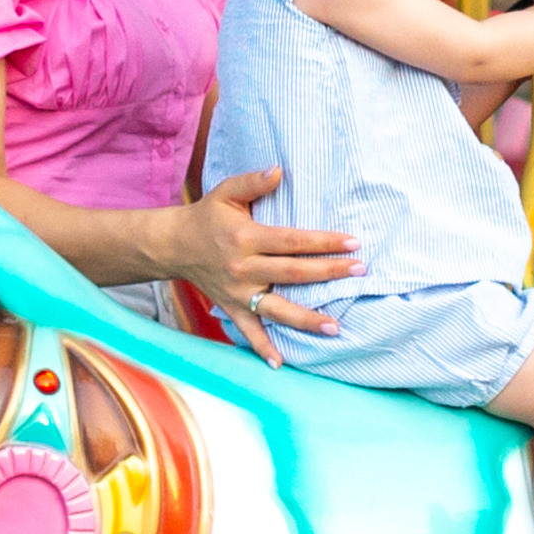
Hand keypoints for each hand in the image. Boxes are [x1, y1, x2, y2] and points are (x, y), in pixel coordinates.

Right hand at [173, 170, 359, 365]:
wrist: (174, 245)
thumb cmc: (208, 216)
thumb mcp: (227, 192)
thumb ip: (253, 181)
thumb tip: (280, 170)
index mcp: (246, 238)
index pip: (293, 241)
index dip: (324, 242)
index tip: (353, 243)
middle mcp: (243, 268)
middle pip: (293, 274)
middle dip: (328, 273)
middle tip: (360, 272)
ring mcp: (237, 293)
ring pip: (276, 309)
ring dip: (306, 320)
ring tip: (335, 326)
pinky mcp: (231, 308)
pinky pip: (248, 332)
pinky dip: (263, 348)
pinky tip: (281, 363)